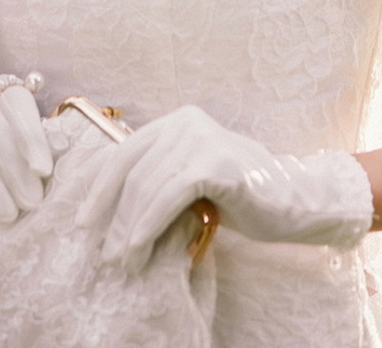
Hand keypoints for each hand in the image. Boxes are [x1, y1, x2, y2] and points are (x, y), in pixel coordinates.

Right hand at [0, 73, 52, 222]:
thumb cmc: (6, 133)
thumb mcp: (24, 129)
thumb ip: (41, 137)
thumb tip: (61, 147)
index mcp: (1, 88)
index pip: (18, 104)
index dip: (32, 137)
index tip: (43, 171)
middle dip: (14, 168)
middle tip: (32, 202)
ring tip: (9, 214)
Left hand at [76, 104, 373, 267]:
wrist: (298, 202)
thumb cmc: (245, 197)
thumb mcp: (195, 180)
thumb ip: (163, 178)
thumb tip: (115, 209)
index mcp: (177, 122)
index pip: (125, 153)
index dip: (100, 188)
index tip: (83, 221)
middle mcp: (185, 122)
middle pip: (131, 169)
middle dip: (110, 213)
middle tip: (99, 250)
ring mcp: (200, 138)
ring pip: (146, 184)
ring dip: (127, 226)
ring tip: (120, 259)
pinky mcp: (214, 162)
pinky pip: (168, 194)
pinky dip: (148, 222)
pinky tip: (138, 246)